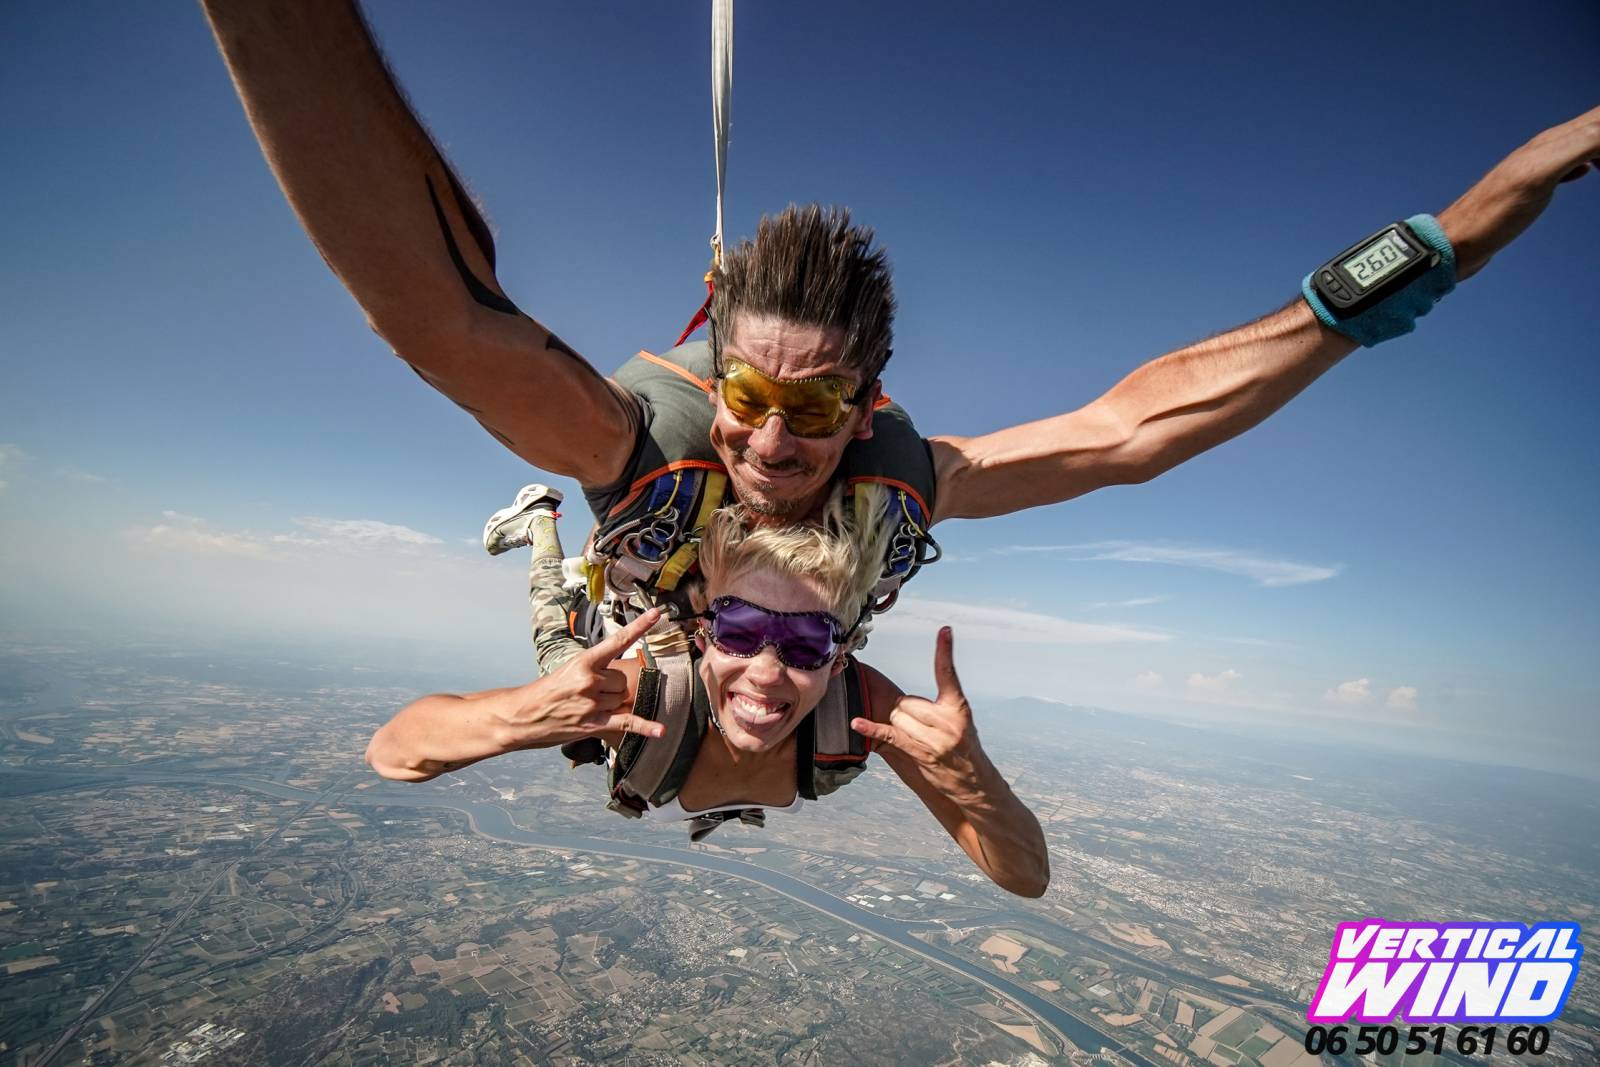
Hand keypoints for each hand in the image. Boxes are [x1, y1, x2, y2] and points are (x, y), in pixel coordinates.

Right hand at [514, 608, 666, 744]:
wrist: (523, 715)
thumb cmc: (547, 691)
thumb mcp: (569, 670)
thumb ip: (595, 669)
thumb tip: (619, 677)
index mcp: (583, 661)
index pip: (617, 641)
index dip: (639, 627)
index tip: (656, 614)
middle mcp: (589, 680)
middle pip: (623, 680)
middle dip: (612, 687)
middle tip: (589, 693)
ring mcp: (592, 703)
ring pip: (622, 699)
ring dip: (611, 704)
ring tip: (587, 706)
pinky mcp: (593, 724)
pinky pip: (626, 723)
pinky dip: (645, 727)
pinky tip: (660, 730)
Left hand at [851, 628, 988, 793]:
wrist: (971, 781)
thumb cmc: (961, 746)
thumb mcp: (958, 721)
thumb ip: (936, 707)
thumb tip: (901, 703)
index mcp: (957, 706)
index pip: (948, 673)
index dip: (945, 651)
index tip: (945, 630)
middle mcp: (948, 720)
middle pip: (907, 702)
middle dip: (907, 713)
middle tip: (923, 728)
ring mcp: (936, 738)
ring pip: (898, 717)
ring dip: (900, 727)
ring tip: (920, 739)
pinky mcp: (921, 751)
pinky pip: (889, 734)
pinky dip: (871, 729)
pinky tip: (856, 722)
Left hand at [1441, 104, 1598, 280]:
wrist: (1456, 243)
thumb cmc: (1494, 214)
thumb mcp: (1541, 176)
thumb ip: (1578, 146)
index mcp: (1550, 142)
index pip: (1598, 119)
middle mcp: (1544, 148)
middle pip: (1593, 126)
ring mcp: (1537, 167)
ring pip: (1582, 144)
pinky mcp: (1531, 186)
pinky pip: (1567, 163)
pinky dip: (1587, 162)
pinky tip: (1587, 172)